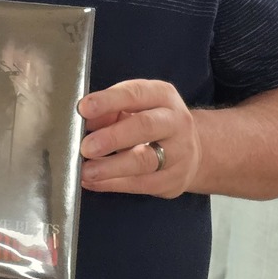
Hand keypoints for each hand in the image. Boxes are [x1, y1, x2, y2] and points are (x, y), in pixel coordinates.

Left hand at [78, 79, 201, 198]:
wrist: (195, 150)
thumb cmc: (152, 122)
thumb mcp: (134, 107)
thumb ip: (109, 111)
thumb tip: (82, 121)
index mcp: (162, 95)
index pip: (135, 94)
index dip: (108, 100)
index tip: (84, 108)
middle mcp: (175, 122)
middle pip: (145, 127)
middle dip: (112, 137)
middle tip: (85, 146)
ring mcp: (179, 153)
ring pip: (144, 161)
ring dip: (110, 167)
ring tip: (85, 170)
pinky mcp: (174, 181)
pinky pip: (140, 184)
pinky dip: (112, 184)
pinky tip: (92, 182)